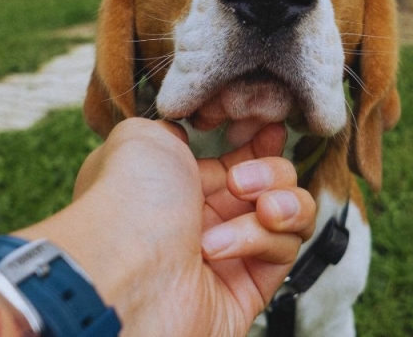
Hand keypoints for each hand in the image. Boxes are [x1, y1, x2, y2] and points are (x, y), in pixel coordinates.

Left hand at [19, 118, 315, 336]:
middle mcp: (204, 217)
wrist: (122, 271)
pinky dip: (261, 239)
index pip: (238, 158)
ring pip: (290, 214)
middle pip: (272, 181)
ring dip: (283, 202)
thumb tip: (188, 131)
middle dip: (270, 170)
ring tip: (261, 209)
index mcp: (178, 183)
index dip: (261, 142)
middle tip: (239, 181)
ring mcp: (230, 252)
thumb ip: (173, 126)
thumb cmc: (126, 201)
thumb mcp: (140, 137)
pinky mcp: (249, 287)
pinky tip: (223, 246)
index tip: (271, 128)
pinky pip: (285, 250)